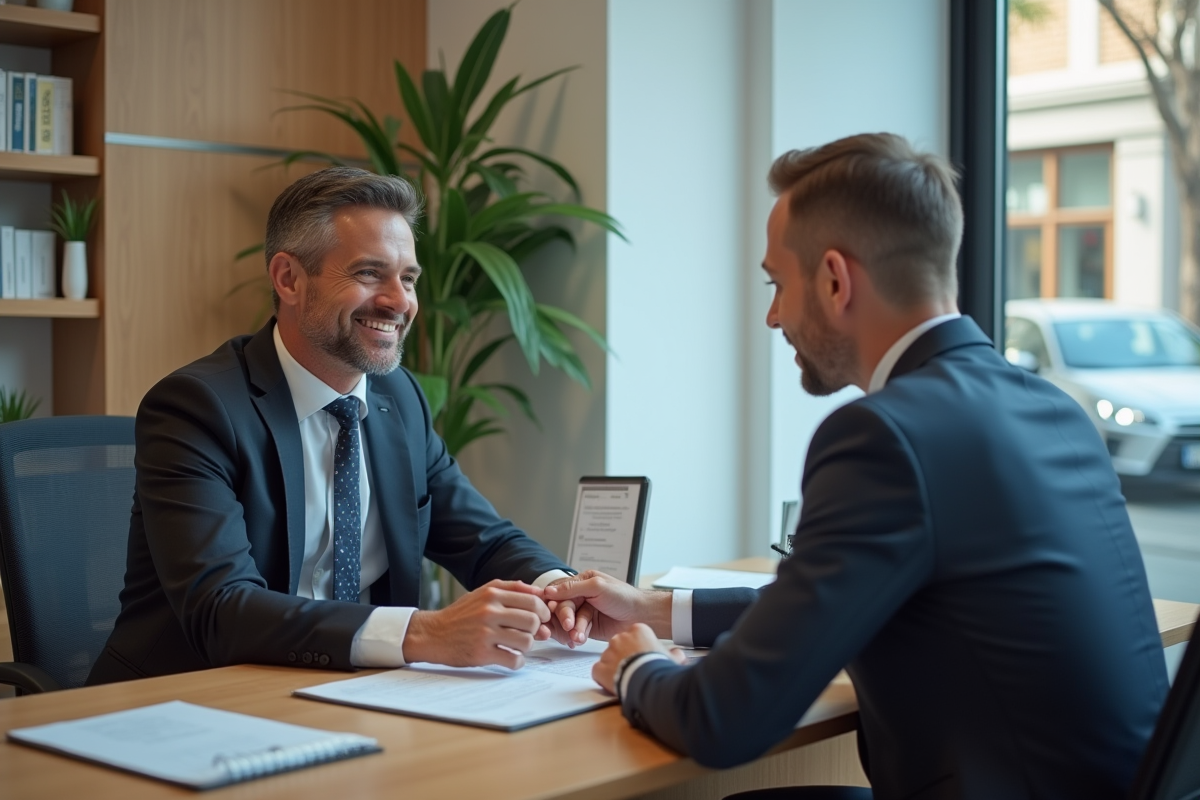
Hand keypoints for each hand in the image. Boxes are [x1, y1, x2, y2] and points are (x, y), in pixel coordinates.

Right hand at [402, 580, 549, 668]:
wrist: (432, 634)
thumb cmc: (461, 614)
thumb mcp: (483, 593)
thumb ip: (511, 588)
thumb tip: (539, 591)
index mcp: (492, 595)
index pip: (532, 601)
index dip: (543, 611)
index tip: (542, 619)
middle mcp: (489, 612)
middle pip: (532, 621)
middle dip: (536, 629)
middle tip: (529, 633)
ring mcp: (485, 633)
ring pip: (526, 641)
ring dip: (527, 646)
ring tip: (517, 646)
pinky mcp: (481, 653)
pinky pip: (513, 660)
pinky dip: (517, 661)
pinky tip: (511, 658)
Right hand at [542, 570, 672, 643]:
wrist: (641, 615)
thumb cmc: (623, 596)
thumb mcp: (597, 587)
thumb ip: (573, 588)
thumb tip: (549, 590)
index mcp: (582, 581)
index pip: (561, 591)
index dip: (555, 601)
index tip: (550, 609)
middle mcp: (582, 596)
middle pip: (563, 607)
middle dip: (566, 617)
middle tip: (569, 625)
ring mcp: (585, 612)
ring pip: (569, 621)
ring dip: (573, 629)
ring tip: (579, 637)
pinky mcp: (589, 627)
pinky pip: (576, 631)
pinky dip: (577, 636)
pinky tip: (581, 639)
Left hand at [592, 623, 686, 693]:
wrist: (648, 682)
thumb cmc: (660, 668)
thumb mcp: (672, 658)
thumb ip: (674, 653)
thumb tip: (678, 654)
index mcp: (638, 631)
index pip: (634, 635)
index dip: (637, 647)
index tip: (642, 656)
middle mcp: (620, 637)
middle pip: (619, 645)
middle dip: (624, 656)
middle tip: (633, 668)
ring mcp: (608, 652)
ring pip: (607, 658)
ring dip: (614, 667)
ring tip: (626, 677)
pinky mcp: (600, 668)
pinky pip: (598, 671)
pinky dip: (603, 678)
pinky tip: (613, 683)